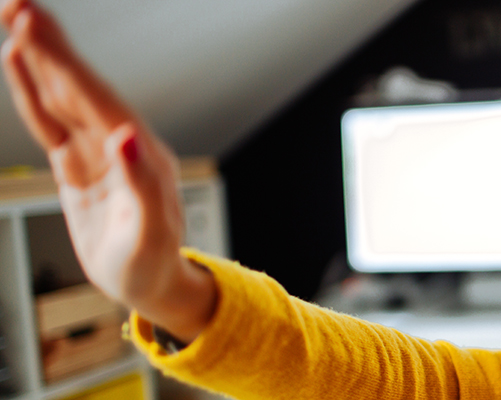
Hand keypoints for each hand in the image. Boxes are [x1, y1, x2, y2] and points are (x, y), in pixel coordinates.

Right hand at [1, 0, 214, 341]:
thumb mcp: (152, 232)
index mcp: (140, 153)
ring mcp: (96, 150)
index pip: (93, 98)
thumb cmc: (155, 264)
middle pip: (75, 85)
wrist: (151, 285)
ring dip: (38, 57)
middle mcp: (120, 143)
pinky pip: (50, 120)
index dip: (62, 62)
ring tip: (14, 16)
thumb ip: (143, 183)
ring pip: (60, 94)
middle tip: (15, 2)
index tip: (33, 26)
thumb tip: (127, 137)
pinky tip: (18, 63)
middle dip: (46, 44)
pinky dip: (32, 90)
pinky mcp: (77, 164)